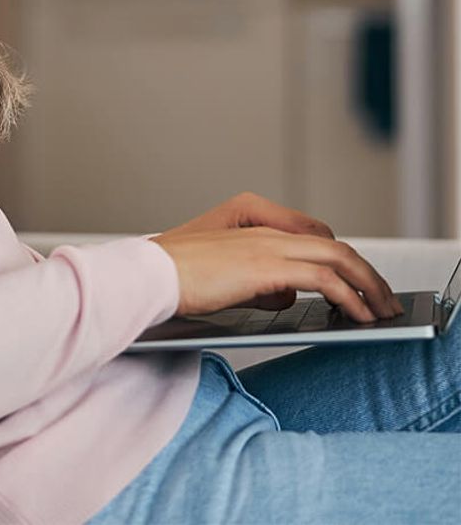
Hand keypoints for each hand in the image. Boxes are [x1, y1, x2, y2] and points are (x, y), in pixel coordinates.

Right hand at [150, 193, 403, 322]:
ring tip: (382, 310)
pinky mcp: (268, 267)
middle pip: (333, 245)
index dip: (341, 260)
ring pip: (339, 258)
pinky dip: (350, 297)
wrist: (146, 275)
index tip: (357, 283)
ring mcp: (267, 243)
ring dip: (368, 285)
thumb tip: (286, 295)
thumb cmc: (171, 275)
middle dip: (366, 273)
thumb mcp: (222, 270)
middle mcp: (263, 224)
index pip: (312, 235)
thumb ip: (257, 276)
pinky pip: (324, 280)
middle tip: (382, 298)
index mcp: (249, 213)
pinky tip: (359, 316)